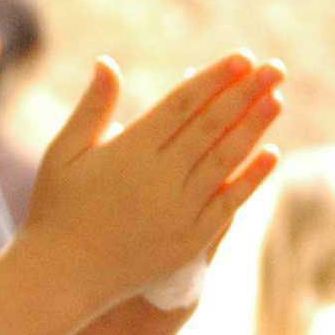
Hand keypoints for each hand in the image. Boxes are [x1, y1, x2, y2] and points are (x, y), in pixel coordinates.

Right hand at [22, 54, 282, 312]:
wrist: (62, 276)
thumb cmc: (57, 209)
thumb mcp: (64, 152)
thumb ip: (92, 108)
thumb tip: (107, 62)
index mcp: (130, 150)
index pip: (183, 104)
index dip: (215, 79)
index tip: (243, 57)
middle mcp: (161, 177)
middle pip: (212, 126)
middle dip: (246, 93)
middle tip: (276, 67)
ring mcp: (180, 210)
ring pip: (225, 160)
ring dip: (255, 127)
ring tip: (277, 98)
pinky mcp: (190, 240)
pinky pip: (229, 203)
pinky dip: (252, 178)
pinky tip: (272, 154)